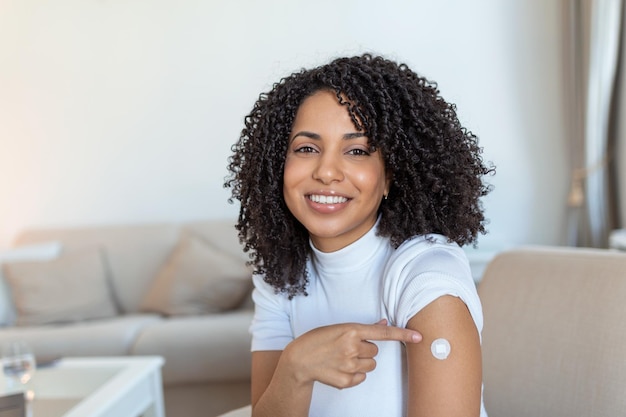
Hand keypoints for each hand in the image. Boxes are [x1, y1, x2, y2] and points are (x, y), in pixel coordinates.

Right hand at [280, 319, 421, 389]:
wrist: (299, 360)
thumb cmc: (317, 340)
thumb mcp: (338, 327)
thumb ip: (363, 328)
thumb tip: (384, 323)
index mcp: (351, 330)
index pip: (383, 333)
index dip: (403, 334)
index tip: (419, 336)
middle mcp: (352, 347)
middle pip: (375, 350)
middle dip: (365, 349)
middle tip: (347, 347)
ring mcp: (349, 365)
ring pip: (371, 365)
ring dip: (361, 362)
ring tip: (343, 358)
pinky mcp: (346, 381)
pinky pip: (362, 378)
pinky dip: (354, 374)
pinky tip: (340, 368)